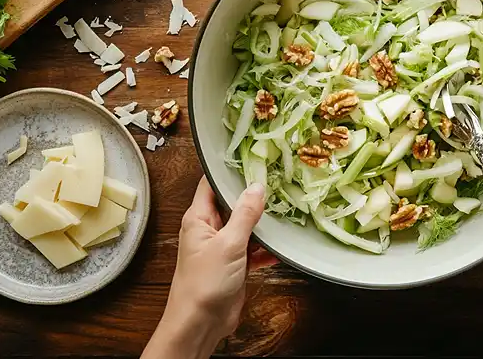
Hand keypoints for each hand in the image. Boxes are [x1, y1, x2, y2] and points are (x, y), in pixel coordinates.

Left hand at [142, 178, 276, 358]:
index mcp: (198, 219)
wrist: (200, 323)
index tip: (250, 157)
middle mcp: (209, 230)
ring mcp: (222, 248)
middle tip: (276, 181)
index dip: (227, 170)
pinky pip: (253, 250)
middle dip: (252, 196)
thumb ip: (244, 214)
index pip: (210, 184)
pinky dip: (266, 249)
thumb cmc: (203, 284)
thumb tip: (257, 187)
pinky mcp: (234, 265)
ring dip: (262, 224)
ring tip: (284, 210)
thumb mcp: (228, 243)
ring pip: (246, 227)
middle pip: (232, 204)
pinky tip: (282, 246)